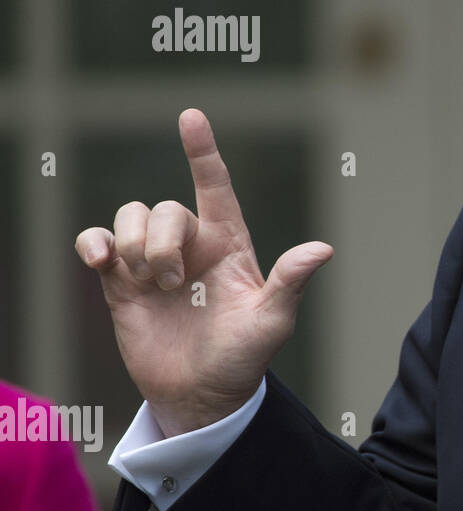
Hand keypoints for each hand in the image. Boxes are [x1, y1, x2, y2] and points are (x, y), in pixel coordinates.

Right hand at [75, 109, 332, 436]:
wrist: (201, 394)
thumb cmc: (244, 356)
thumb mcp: (272, 322)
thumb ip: (290, 283)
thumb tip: (323, 249)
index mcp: (229, 243)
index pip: (215, 186)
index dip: (203, 151)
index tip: (191, 116)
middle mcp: (190, 244)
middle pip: (165, 208)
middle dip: (163, 240)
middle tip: (173, 284)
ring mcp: (154, 260)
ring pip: (131, 216)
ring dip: (135, 245)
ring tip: (151, 284)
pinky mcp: (121, 281)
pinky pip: (97, 241)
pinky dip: (93, 242)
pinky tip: (99, 259)